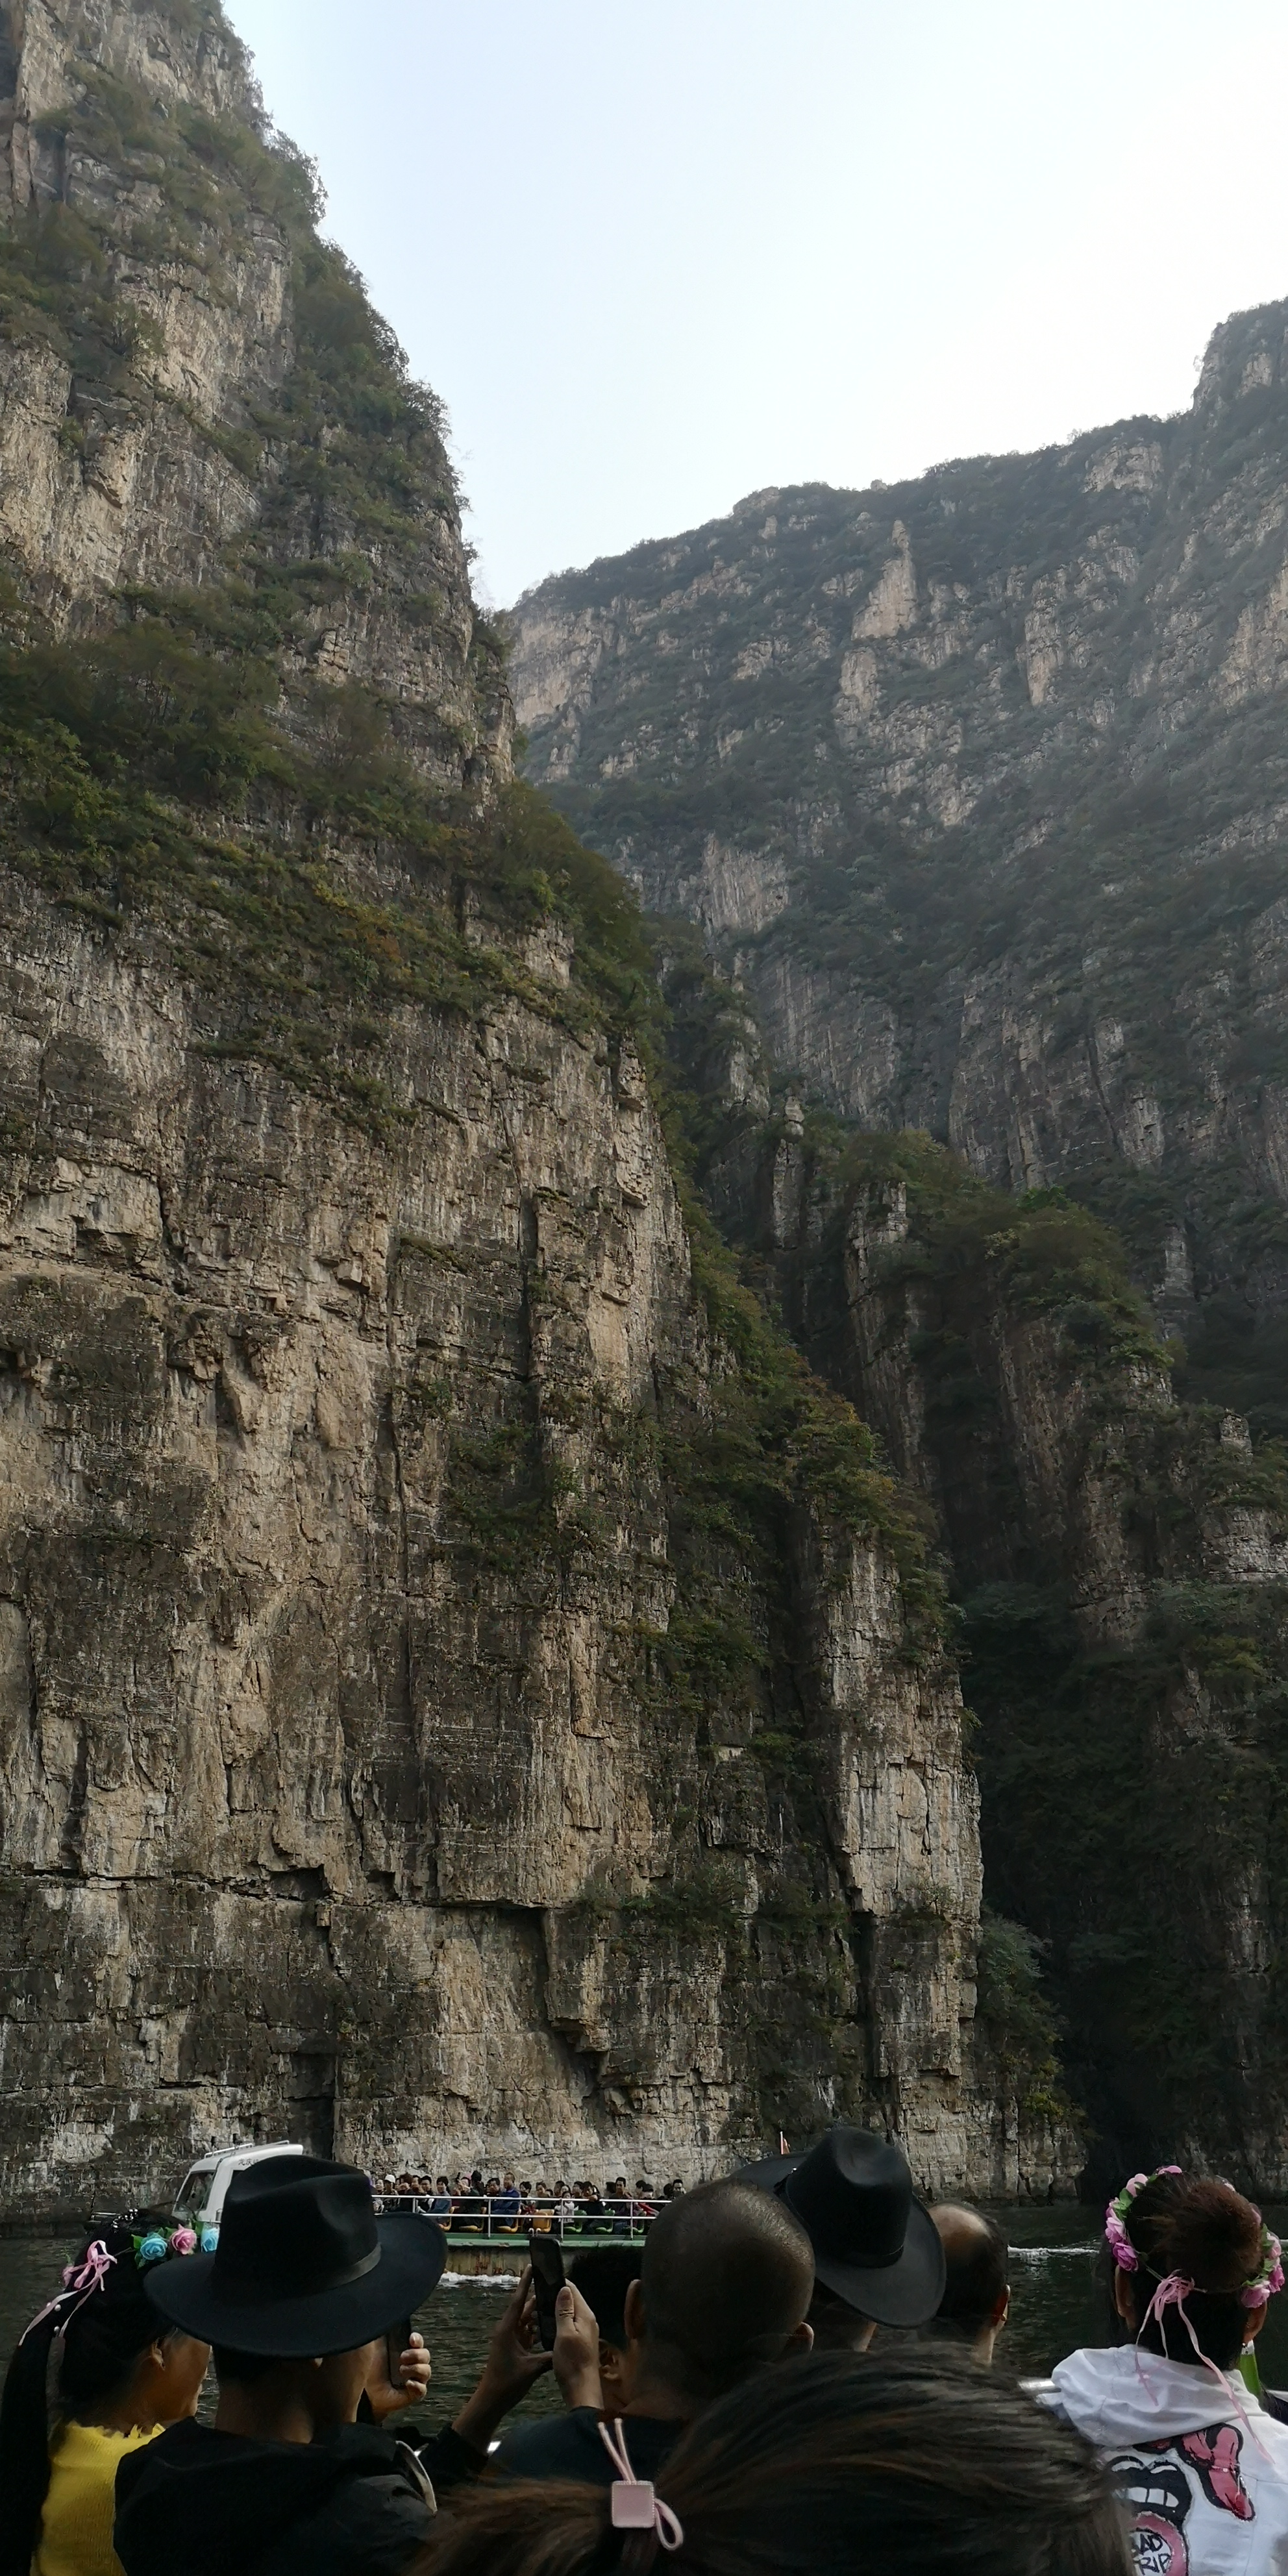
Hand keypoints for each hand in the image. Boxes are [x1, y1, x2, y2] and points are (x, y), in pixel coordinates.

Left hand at [365, 2331, 430, 2420]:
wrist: (363, 2390)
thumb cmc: (368, 2367)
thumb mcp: (374, 2345)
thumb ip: (382, 2330)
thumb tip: (384, 2316)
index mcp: (405, 2350)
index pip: (418, 2342)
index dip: (418, 2340)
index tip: (411, 2339)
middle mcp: (412, 2364)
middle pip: (426, 2355)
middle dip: (416, 2355)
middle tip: (401, 2357)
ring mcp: (413, 2380)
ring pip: (427, 2371)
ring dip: (416, 2369)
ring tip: (401, 2371)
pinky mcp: (412, 2394)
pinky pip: (422, 2389)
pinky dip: (416, 2385)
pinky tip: (407, 2383)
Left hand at [452, 2267, 552, 2450]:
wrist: (491, 2401)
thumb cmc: (507, 2383)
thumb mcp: (531, 2369)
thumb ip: (549, 2356)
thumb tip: (566, 2347)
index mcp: (508, 2329)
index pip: (519, 2301)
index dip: (526, 2283)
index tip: (531, 2266)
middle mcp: (508, 2330)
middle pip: (524, 2309)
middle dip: (537, 2297)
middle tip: (552, 2284)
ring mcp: (510, 2339)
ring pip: (527, 2322)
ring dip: (538, 2315)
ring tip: (555, 2303)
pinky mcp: (513, 2348)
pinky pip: (527, 2333)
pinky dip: (537, 2329)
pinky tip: (550, 2327)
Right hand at [552, 2281, 602, 2413]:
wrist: (581, 2390)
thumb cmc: (571, 2361)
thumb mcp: (564, 2334)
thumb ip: (564, 2311)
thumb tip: (564, 2288)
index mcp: (585, 2315)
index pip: (573, 2290)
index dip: (559, 2283)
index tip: (542, 2281)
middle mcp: (588, 2320)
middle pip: (572, 2300)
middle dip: (557, 2295)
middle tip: (537, 2295)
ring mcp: (586, 2332)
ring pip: (570, 2313)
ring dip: (557, 2309)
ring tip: (539, 2308)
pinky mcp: (581, 2342)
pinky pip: (570, 2324)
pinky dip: (560, 2321)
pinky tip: (549, 2325)